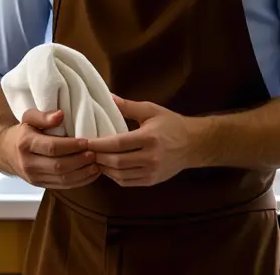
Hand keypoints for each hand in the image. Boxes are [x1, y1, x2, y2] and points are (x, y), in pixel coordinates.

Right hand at [0, 109, 99, 188]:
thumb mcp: (28, 118)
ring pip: (62, 180)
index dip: (71, 146)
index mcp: (25, 144)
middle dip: (80, 161)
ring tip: (96, 164)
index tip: (86, 142)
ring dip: (83, 173)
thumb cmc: (23, 131)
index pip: (52, 147)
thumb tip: (60, 115)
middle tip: (95, 154)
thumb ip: (43, 116)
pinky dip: (80, 181)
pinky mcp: (41, 185)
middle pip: (58, 166)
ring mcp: (34, 178)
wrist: (6, 151)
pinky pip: (63, 186)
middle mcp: (28, 164)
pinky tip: (91, 173)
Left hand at [86, 96, 200, 186]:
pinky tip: (109, 168)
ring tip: (95, 158)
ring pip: (120, 175)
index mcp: (149, 138)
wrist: (193, 144)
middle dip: (98, 157)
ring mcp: (152, 172)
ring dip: (104, 168)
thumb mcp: (151, 110)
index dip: (99, 144)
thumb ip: (128, 106)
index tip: (85, 141)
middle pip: (116, 162)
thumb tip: (108, 97)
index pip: (118, 144)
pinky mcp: (152, 181)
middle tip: (86, 151)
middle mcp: (151, 157)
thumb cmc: (171, 124)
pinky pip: (127, 182)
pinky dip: (114, 176)